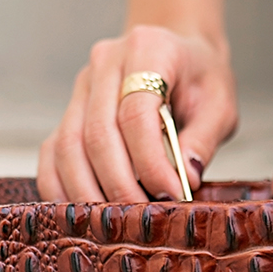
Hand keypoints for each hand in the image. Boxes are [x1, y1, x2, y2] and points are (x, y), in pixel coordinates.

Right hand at [37, 25, 236, 201]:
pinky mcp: (69, 110)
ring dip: (88, 192)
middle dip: (119, 185)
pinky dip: (60, 186)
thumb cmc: (201, 80)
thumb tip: (186, 178)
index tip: (171, 194)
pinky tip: (80, 213)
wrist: (181, 55)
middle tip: (142, 218)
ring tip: (114, 222)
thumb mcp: (221, 103)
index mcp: (147, 49)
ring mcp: (82, 86)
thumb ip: (204, 139)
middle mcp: (106, 63)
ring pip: (68, 146)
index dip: (151, 161)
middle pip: (97, 133)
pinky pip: (52, 153)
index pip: (136, 113)